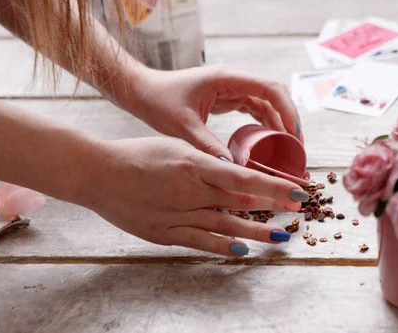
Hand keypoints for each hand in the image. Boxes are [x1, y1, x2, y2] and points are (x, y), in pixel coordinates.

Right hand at [85, 137, 308, 255]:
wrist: (97, 173)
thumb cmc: (136, 155)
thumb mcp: (176, 147)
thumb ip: (206, 161)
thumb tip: (235, 171)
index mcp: (195, 164)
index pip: (246, 177)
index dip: (275, 187)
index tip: (298, 191)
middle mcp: (191, 191)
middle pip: (242, 202)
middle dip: (274, 207)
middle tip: (300, 210)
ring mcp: (178, 215)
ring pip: (228, 226)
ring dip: (258, 232)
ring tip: (282, 236)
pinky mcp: (166, 234)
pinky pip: (201, 241)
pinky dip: (223, 246)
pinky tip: (243, 250)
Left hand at [125, 64, 302, 160]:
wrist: (142, 92)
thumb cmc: (158, 101)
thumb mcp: (183, 126)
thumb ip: (208, 146)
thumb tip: (233, 169)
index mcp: (226, 78)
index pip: (270, 89)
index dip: (288, 110)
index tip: (295, 134)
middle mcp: (233, 80)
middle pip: (274, 95)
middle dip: (290, 119)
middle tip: (298, 147)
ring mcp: (232, 88)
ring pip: (267, 104)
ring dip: (280, 123)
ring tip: (289, 149)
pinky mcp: (228, 98)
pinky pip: (255, 110)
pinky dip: (266, 125)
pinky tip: (271, 142)